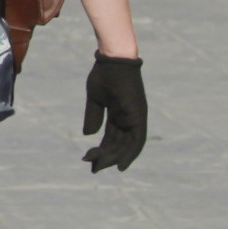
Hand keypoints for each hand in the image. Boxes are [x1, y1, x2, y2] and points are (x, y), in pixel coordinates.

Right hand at [81, 52, 145, 171]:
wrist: (114, 60)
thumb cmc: (104, 75)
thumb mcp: (95, 99)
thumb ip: (94, 116)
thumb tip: (88, 134)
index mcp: (121, 114)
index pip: (115, 137)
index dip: (106, 150)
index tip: (94, 161)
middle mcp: (131, 118)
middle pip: (120, 144)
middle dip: (106, 158)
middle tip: (92, 168)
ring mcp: (136, 117)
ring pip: (127, 146)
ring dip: (113, 158)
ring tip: (96, 165)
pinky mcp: (139, 116)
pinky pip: (137, 140)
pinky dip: (131, 154)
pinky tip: (120, 165)